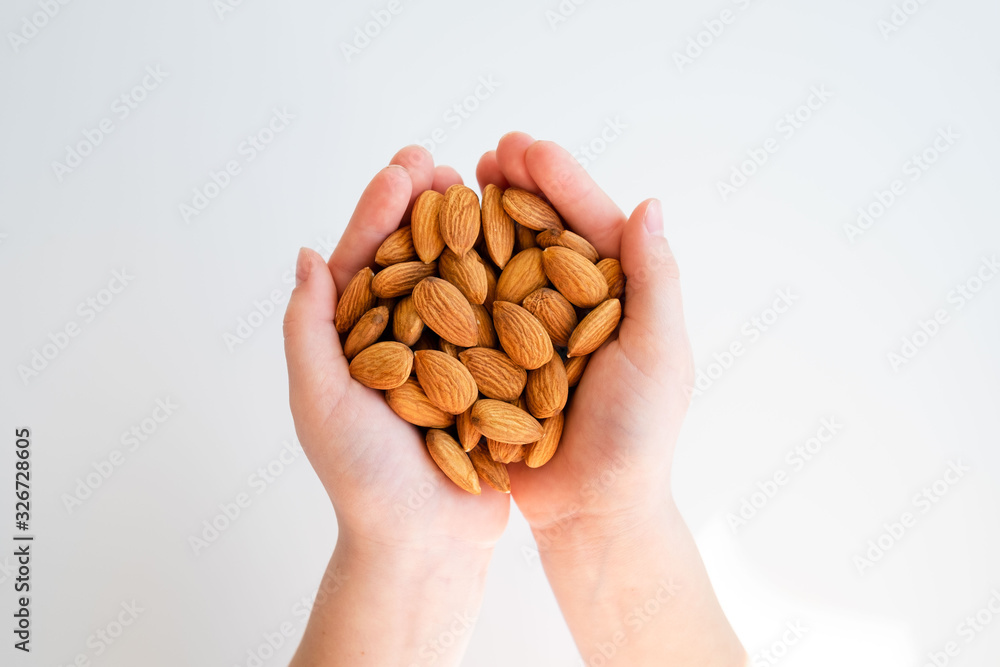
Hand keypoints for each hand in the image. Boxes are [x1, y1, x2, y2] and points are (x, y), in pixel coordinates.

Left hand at [284, 146, 508, 666]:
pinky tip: (524, 243)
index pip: (366, 263)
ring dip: (467, 233)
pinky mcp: (489, 377)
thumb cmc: (363, 477)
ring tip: (482, 187)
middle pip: (413, 261)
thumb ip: (309, 328)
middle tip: (442, 162)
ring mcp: (448, 356)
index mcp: (356, 341)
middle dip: (425, 209)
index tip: (404, 167)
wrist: (425, 542)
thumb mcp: (320, 399)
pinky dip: (507, 281)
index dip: (381, 212)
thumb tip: (307, 255)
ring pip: (458, 283)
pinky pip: (498, 321)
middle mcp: (402, 341)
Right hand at [476, 133, 744, 666]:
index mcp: (615, 295)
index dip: (558, 180)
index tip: (524, 146)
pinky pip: (469, 310)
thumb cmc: (637, 438)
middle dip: (514, 188)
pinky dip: (449, 275)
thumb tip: (652, 203)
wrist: (590, 512)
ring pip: (500, 262)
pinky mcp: (492, 360)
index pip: (587, 223)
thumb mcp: (659, 355)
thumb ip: (655, 281)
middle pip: (539, 232)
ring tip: (451, 184)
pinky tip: (425, 247)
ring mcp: (527, 330)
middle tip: (484, 154)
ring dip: (478, 221)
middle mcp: (569, 305)